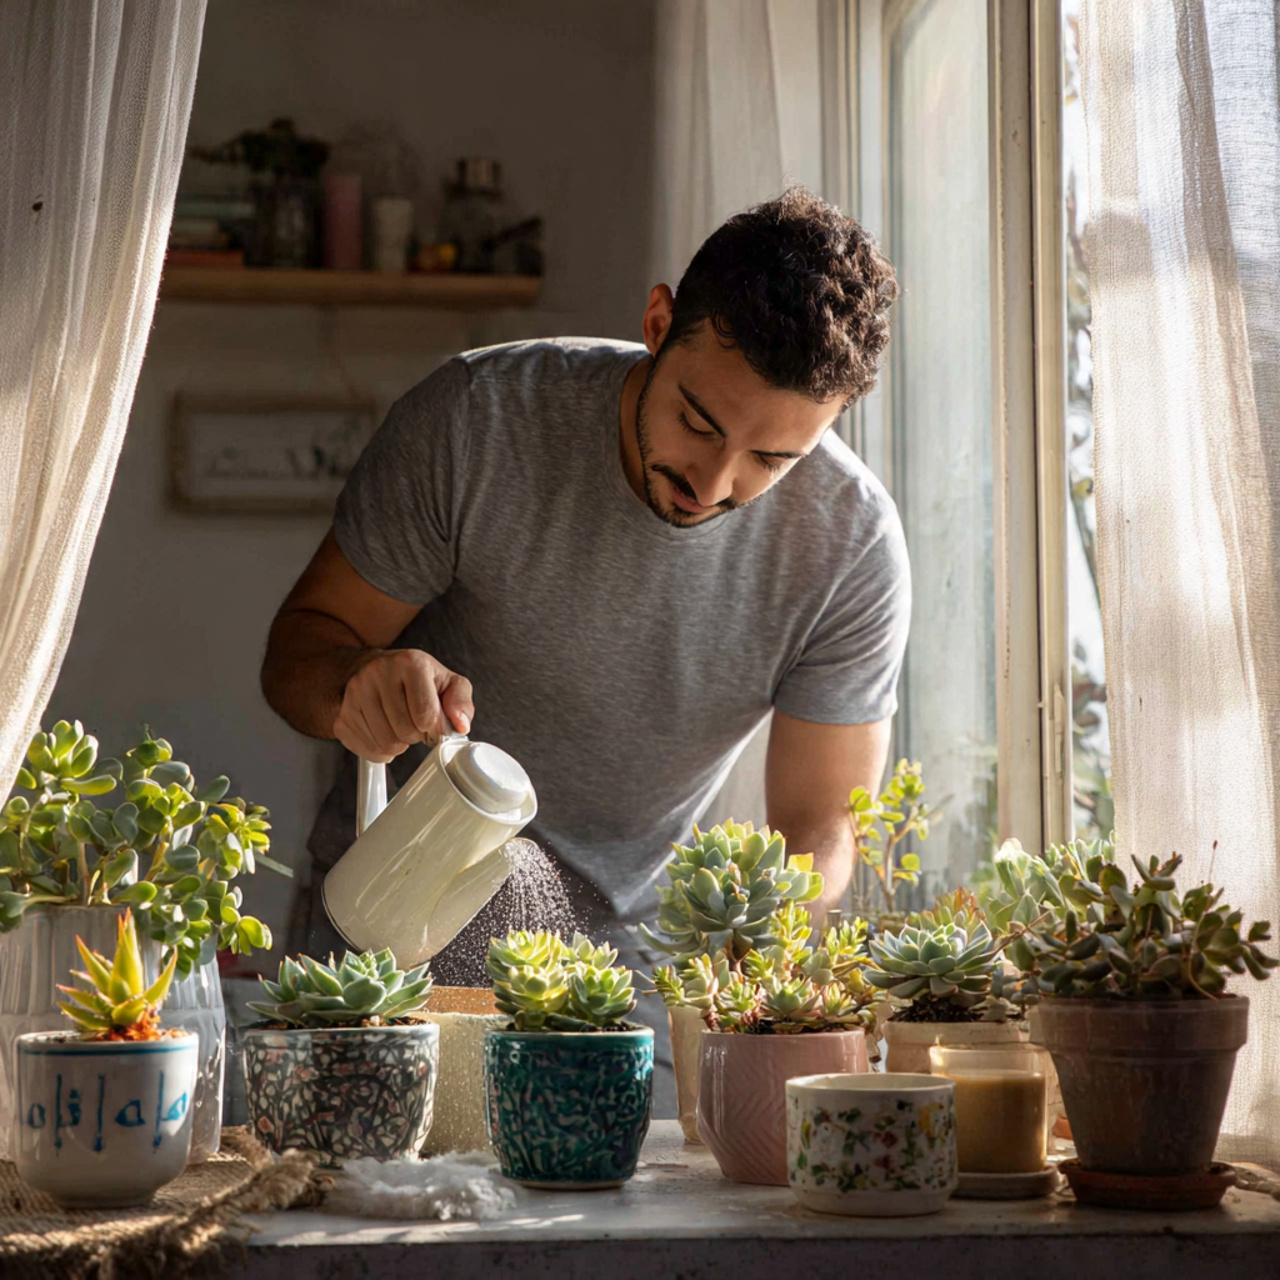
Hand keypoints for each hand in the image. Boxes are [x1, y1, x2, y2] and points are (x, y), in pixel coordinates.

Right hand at [334, 649, 473, 761]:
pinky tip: (384, 733)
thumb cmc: (415, 679)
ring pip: (386, 744)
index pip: (426, 715)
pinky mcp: (342, 714)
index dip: (434, 728)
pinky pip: (368, 750)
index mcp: (410, 663)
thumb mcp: (447, 681)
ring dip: (399, 744)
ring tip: (400, 727)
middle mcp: (378, 673)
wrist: (372, 669)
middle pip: (405, 732)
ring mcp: (356, 693)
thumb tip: (460, 726)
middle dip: (416, 735)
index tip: (432, 722)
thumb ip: (460, 701)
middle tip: (415, 724)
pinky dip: (381, 751)